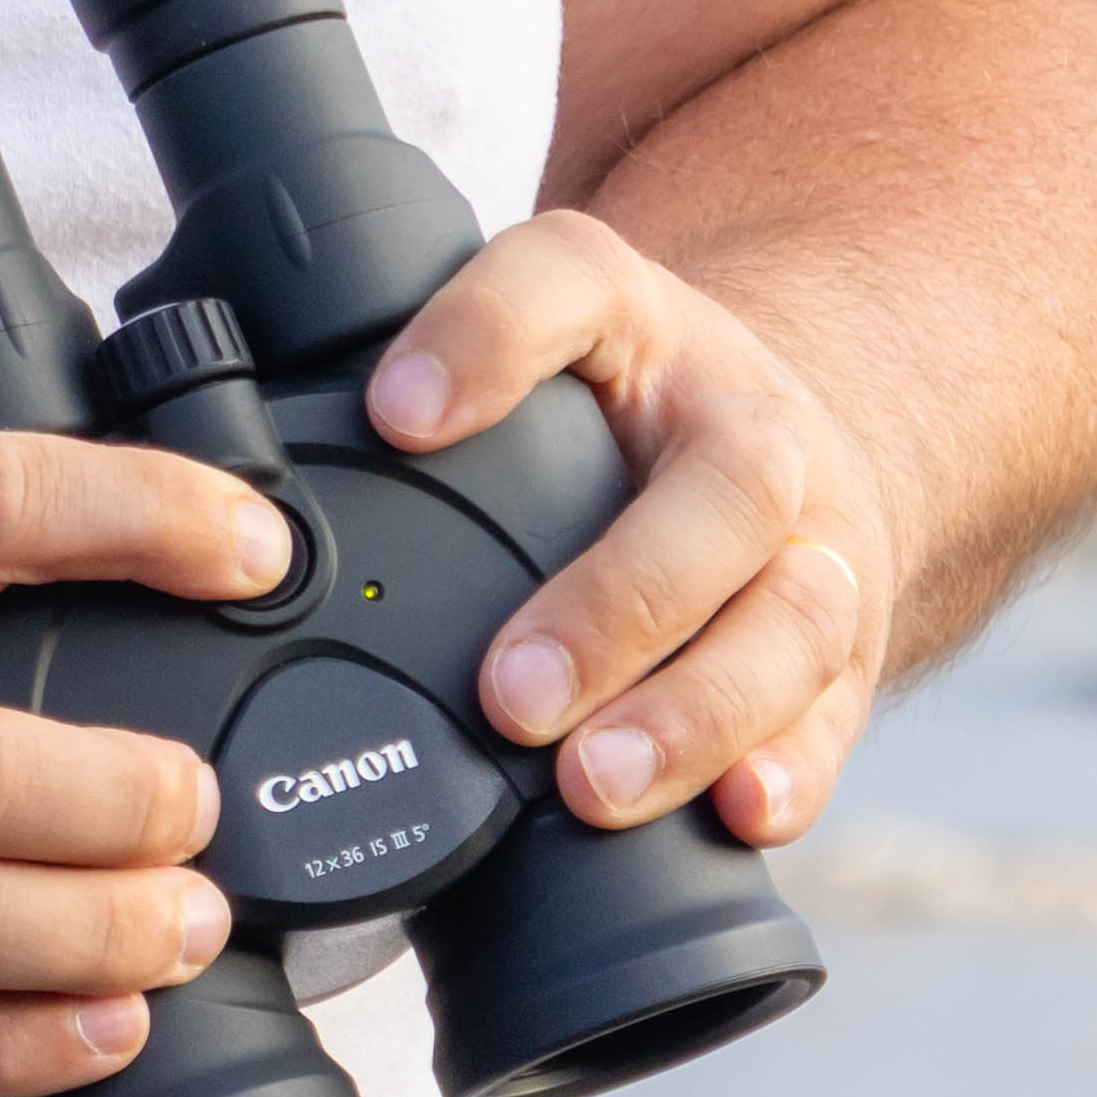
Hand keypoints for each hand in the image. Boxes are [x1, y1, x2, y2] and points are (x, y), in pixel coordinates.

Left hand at [365, 210, 894, 842]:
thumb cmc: (609, 423)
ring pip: (793, 615)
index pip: (568, 286)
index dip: (486, 337)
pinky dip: (793, 768)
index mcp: (639, 325)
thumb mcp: (527, 364)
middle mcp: (747, 422)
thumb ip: (415, 400)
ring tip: (595, 785)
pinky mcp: (851, 649)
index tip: (396, 413)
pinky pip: (838, 712)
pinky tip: (740, 811)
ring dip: (695, 709)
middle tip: (510, 695)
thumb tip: (246, 500)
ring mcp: (815, 541)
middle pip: (724, 488)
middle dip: (619, 601)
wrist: (784, 446)